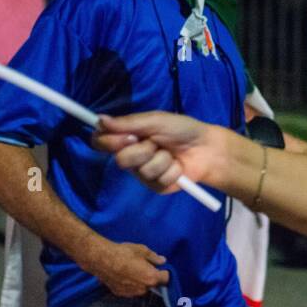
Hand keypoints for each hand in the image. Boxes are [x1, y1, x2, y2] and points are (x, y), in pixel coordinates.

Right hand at [81, 239, 169, 297]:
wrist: (101, 259)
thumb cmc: (123, 253)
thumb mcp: (142, 250)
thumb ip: (154, 257)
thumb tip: (162, 261)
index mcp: (151, 278)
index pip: (166, 279)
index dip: (164, 272)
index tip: (161, 267)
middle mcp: (143, 288)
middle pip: (154, 284)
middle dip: (152, 276)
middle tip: (145, 266)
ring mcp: (131, 293)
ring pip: (142, 288)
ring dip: (141, 281)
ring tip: (132, 269)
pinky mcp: (120, 293)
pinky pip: (131, 290)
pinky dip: (130, 284)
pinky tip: (124, 275)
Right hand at [94, 112, 222, 193]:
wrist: (207, 147)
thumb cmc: (182, 129)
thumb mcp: (156, 120)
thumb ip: (129, 122)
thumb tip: (99, 119)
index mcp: (127, 138)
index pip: (101, 142)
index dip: (107, 141)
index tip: (125, 137)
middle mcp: (131, 156)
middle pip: (120, 160)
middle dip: (142, 150)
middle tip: (156, 142)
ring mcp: (143, 173)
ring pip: (142, 170)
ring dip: (161, 159)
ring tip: (171, 153)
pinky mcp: (156, 186)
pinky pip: (158, 179)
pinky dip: (172, 170)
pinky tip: (179, 166)